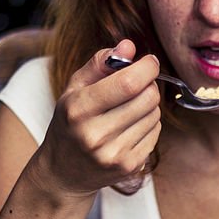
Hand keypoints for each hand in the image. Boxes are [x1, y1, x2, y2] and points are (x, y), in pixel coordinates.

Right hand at [33, 39, 161, 199]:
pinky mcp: (129, 167)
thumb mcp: (74, 88)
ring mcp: (114, 155)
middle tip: (138, 85)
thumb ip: (99, 63)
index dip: (147, 68)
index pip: (128, 83)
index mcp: (79, 110)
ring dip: (148, 106)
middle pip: (147, 98)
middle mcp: (96, 135)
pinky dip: (148, 125)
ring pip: (155, 116)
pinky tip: (130, 127)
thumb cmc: (70, 123)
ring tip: (129, 109)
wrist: (63, 173)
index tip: (149, 62)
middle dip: (149, 86)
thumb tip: (128, 45)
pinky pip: (155, 134)